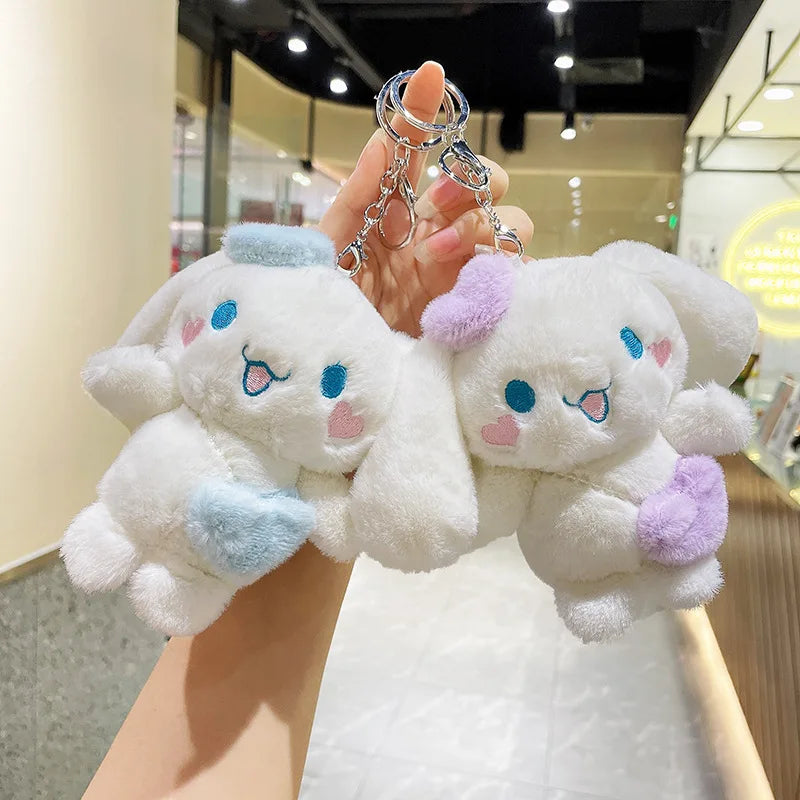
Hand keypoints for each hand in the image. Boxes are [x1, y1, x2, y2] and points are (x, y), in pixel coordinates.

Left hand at [319, 61, 533, 336]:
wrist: (344, 363)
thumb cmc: (330, 304)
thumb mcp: (329, 250)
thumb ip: (354, 198)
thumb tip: (382, 142)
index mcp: (396, 211)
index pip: (416, 151)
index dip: (424, 110)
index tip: (429, 73)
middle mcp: (434, 230)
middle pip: (483, 180)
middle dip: (470, 180)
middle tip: (438, 205)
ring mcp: (459, 266)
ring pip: (509, 220)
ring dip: (481, 227)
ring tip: (436, 256)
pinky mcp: (476, 300)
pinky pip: (515, 272)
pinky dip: (505, 266)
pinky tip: (472, 279)